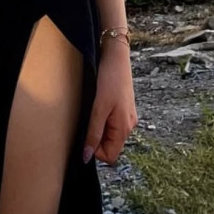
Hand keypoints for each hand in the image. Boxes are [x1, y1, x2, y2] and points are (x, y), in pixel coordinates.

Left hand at [83, 43, 137, 164]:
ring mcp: (126, 115)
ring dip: (97, 126)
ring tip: (91, 109)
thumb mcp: (98, 108)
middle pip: (109, 145)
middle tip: (87, 119)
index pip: (110, 156)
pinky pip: (111, 121)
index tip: (85, 135)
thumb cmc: (109, 80)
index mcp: (124, 128)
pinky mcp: (123, 107)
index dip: (95, 151)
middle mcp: (128, 125)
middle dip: (95, 137)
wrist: (116, 56)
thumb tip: (87, 157)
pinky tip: (97, 103)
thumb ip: (93, 133)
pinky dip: (101, 117)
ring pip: (109, 133)